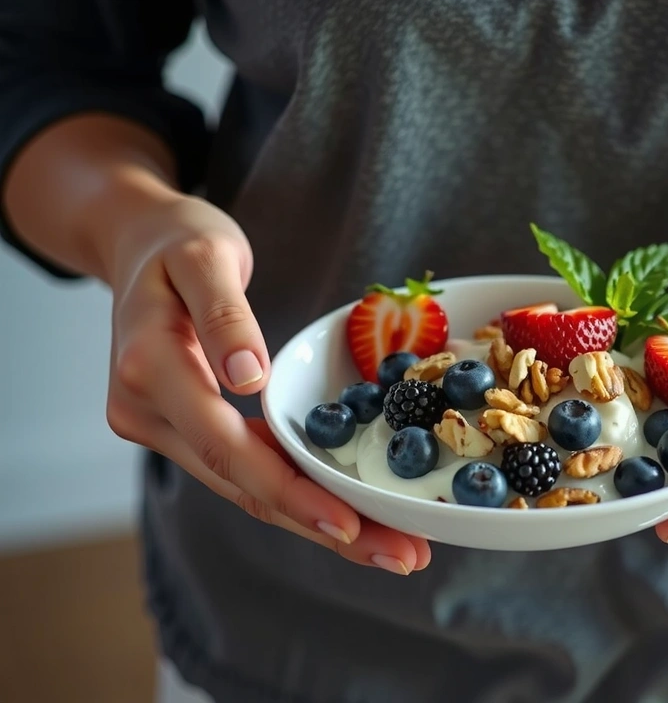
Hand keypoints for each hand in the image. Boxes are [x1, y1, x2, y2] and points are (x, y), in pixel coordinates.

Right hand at [103, 194, 429, 574]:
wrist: (137, 241)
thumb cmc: (178, 242)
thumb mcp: (205, 256)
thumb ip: (225, 316)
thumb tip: (246, 380)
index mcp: (149, 370)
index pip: (227, 447)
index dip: (291, 492)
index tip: (349, 524)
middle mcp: (147, 413)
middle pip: (243, 485)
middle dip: (322, 525)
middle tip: (401, 555)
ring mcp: (163, 427)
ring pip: (245, 488)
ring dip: (316, 521)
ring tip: (390, 547)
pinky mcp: (185, 429)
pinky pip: (244, 469)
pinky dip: (296, 494)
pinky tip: (345, 513)